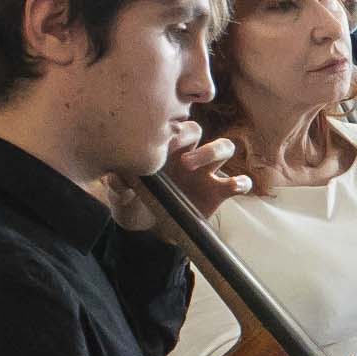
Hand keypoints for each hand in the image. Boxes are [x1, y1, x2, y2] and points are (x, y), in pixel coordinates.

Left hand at [104, 122, 247, 231]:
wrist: (149, 229)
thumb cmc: (134, 204)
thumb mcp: (121, 198)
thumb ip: (118, 188)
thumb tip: (115, 179)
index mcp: (165, 149)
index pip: (173, 126)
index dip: (169, 129)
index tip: (158, 141)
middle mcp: (187, 154)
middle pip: (198, 130)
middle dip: (189, 138)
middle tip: (177, 156)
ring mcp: (206, 172)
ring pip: (224, 147)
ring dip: (212, 152)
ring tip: (192, 166)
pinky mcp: (219, 192)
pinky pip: (240, 182)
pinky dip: (240, 182)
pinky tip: (233, 187)